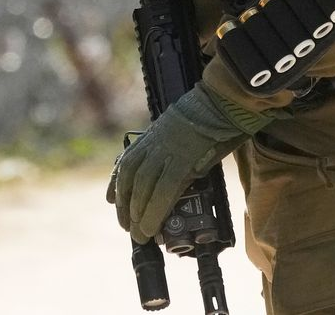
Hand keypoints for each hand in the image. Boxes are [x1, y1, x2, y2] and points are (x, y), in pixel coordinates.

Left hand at [106, 83, 273, 243]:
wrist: (223, 101)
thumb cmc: (211, 117)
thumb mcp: (182, 132)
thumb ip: (174, 151)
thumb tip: (179, 178)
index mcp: (154, 136)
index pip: (126, 161)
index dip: (116, 183)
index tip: (110, 200)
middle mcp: (155, 142)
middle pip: (131, 176)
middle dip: (126, 204)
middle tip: (127, 226)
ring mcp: (167, 149)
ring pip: (143, 185)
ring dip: (138, 212)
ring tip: (139, 232)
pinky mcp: (184, 157)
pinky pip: (165, 188)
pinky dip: (155, 209)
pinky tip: (151, 225)